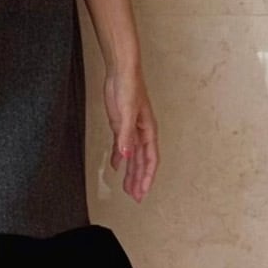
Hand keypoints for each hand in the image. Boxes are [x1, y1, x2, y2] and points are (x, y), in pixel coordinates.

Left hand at [104, 72, 158, 201]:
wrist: (121, 71)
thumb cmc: (129, 86)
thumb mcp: (126, 114)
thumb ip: (125, 136)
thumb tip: (126, 157)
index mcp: (148, 130)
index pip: (150, 160)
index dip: (147, 178)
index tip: (142, 192)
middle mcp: (142, 132)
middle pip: (142, 162)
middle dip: (139, 180)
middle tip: (135, 197)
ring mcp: (131, 129)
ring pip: (133, 156)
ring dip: (131, 172)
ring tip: (128, 188)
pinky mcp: (120, 124)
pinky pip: (123, 146)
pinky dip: (120, 157)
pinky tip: (117, 166)